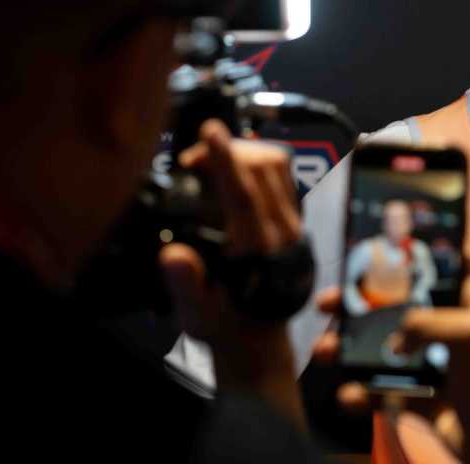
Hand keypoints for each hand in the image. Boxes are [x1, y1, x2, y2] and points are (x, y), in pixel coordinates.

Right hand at [159, 119, 305, 425]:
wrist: (257, 338)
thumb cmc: (223, 324)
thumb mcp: (196, 313)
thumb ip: (186, 283)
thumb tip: (174, 255)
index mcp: (256, 251)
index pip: (243, 192)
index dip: (225, 158)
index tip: (210, 132)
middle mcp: (281, 233)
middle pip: (262, 169)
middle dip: (228, 149)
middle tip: (193, 158)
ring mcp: (292, 224)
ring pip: (278, 167)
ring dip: (245, 151)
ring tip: (211, 158)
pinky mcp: (295, 220)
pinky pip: (285, 175)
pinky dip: (259, 160)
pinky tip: (235, 165)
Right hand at [311, 262, 469, 463]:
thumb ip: (429, 322)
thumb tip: (394, 339)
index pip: (444, 256)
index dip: (415, 245)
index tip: (376, 240)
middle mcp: (451, 319)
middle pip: (398, 299)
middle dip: (360, 301)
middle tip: (328, 302)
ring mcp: (432, 356)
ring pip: (383, 342)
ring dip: (350, 347)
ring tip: (324, 352)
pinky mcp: (419, 390)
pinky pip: (384, 385)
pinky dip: (364, 390)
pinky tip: (349, 395)